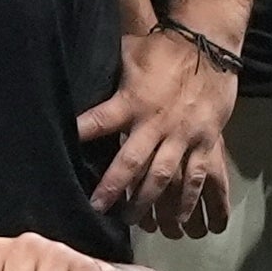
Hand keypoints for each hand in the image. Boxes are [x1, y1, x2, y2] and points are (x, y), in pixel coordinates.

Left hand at [78, 28, 236, 237]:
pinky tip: (182, 220)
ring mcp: (184, 136)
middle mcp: (156, 124)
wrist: (207, 47)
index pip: (100, 121)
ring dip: (151, 202)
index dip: (82, 135)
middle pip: (133, 162)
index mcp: (132, 101)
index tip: (64, 154)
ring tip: (138, 223)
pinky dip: (190, 200)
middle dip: (116, 188)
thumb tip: (78, 71)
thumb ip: (109, 74)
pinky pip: (198, 178)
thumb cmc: (161, 50)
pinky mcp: (206, 143)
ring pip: (165, 177)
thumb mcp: (128, 54)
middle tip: (101, 210)